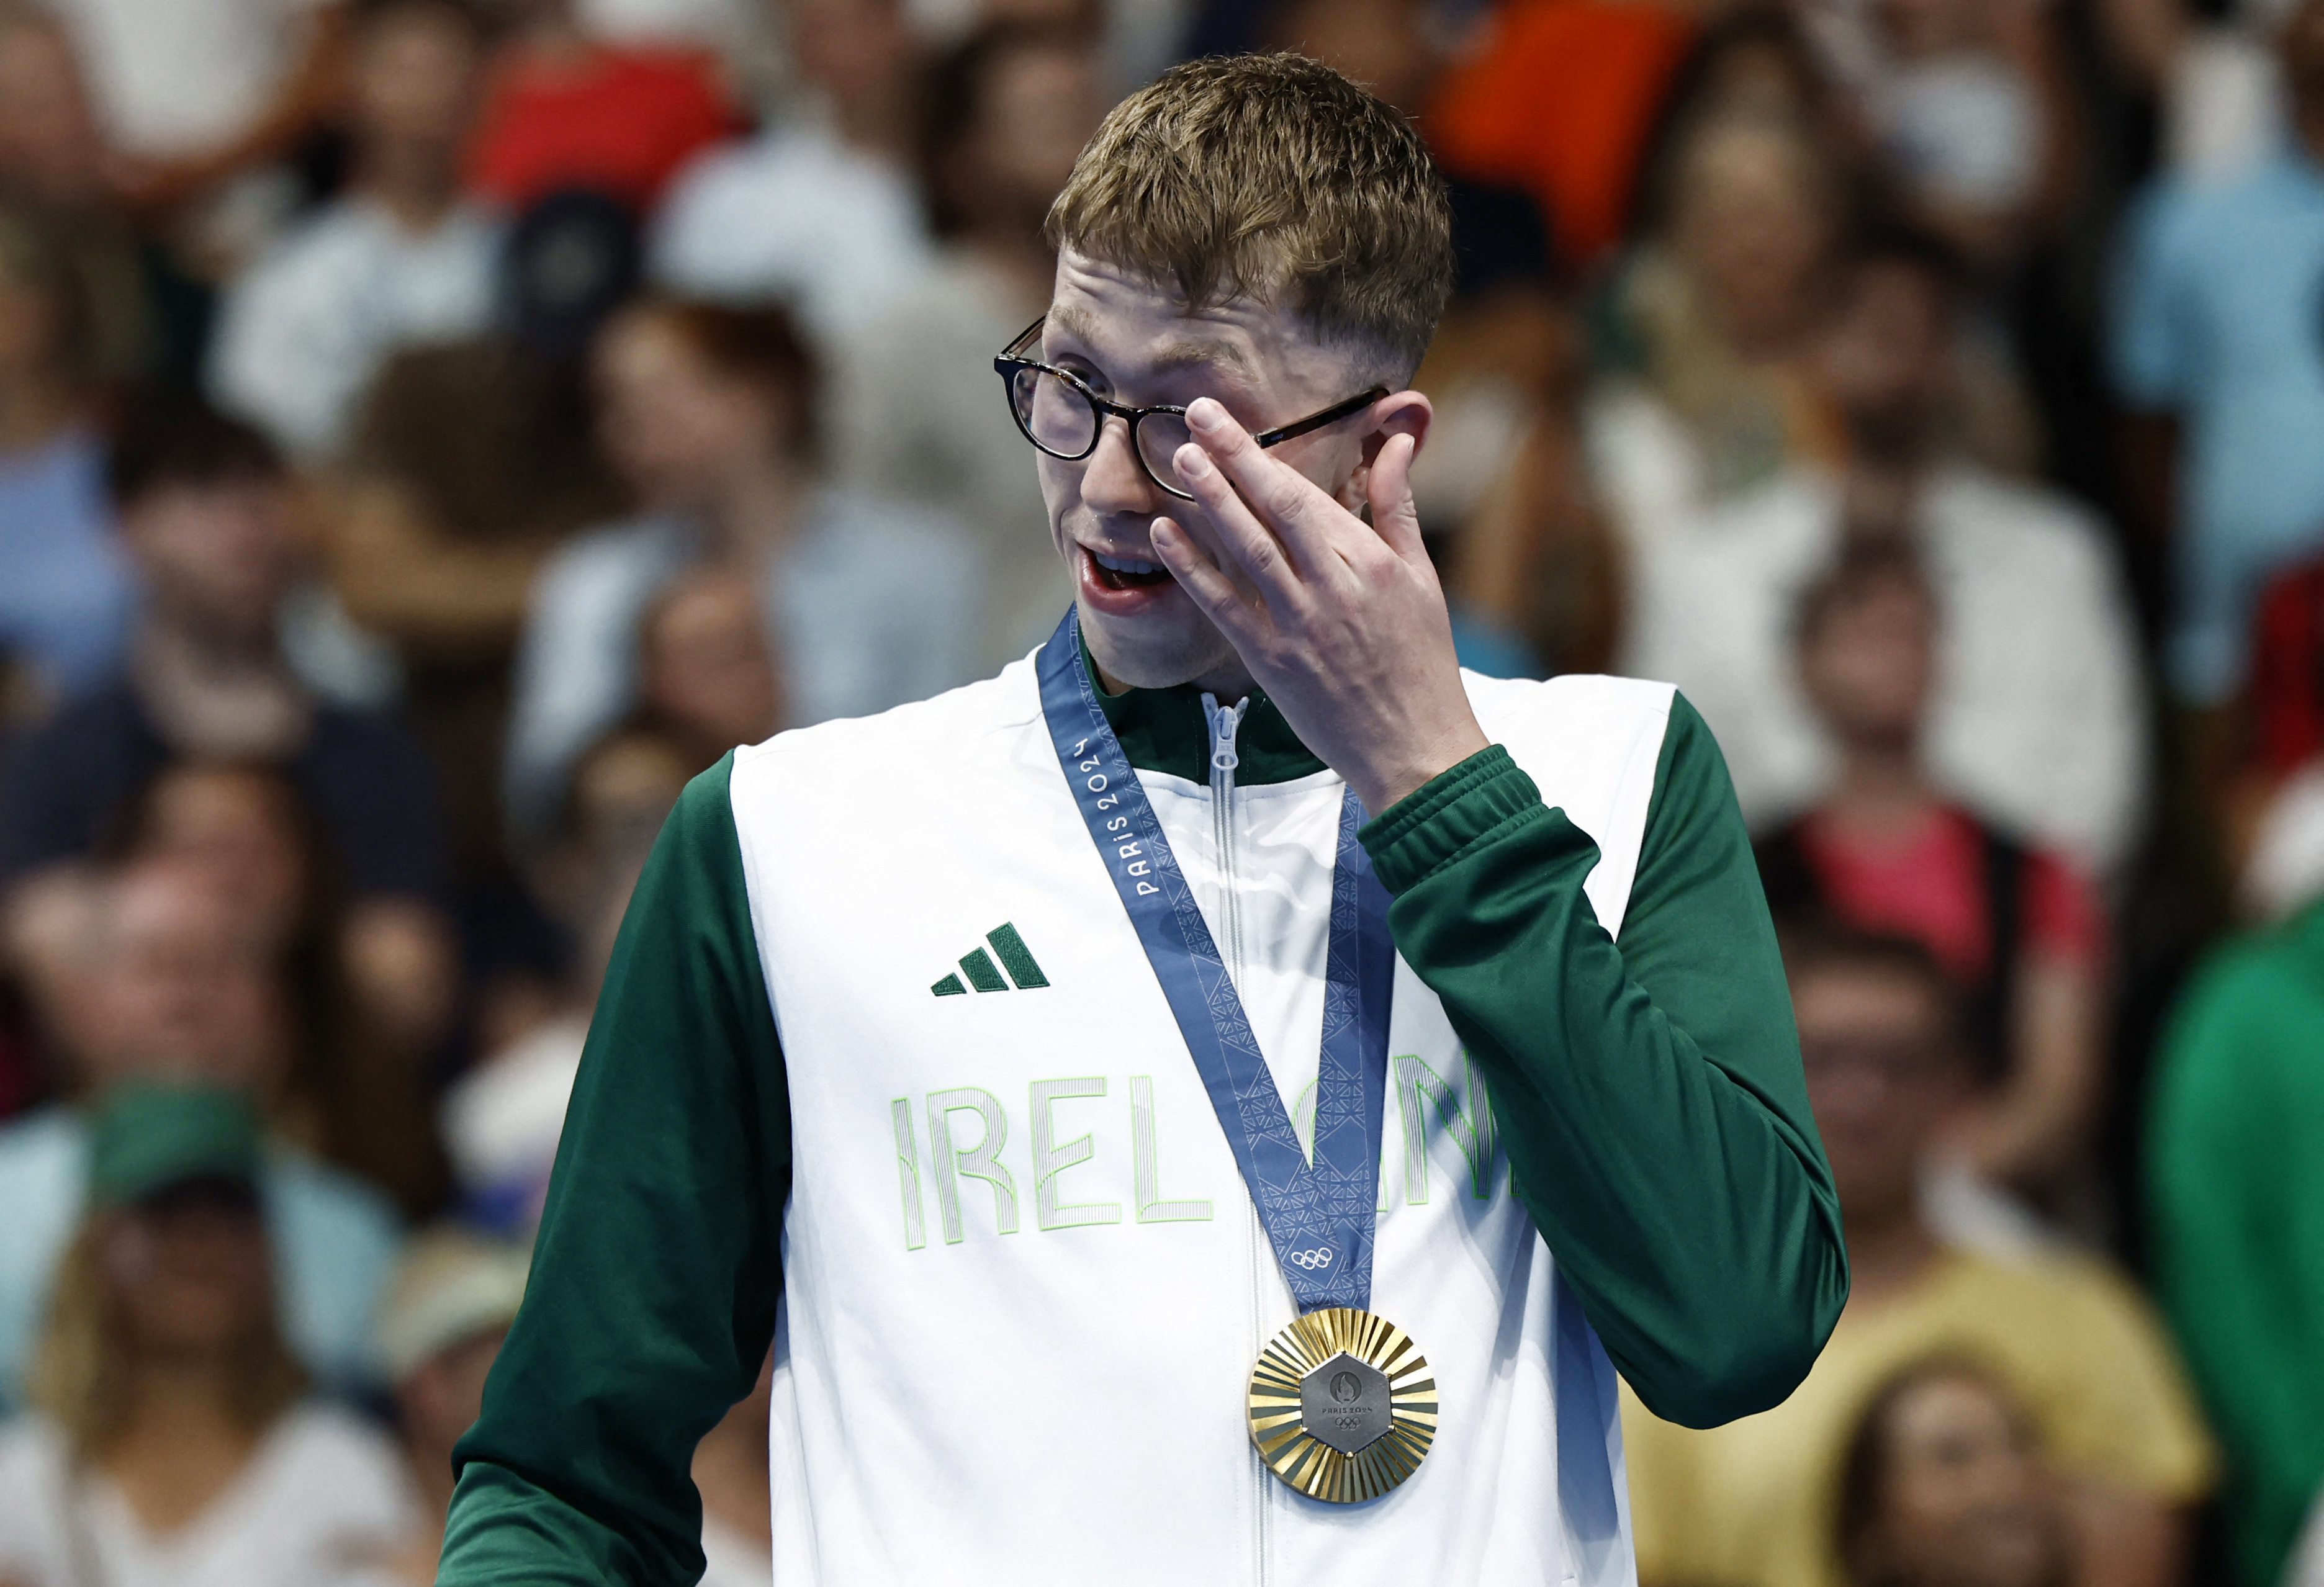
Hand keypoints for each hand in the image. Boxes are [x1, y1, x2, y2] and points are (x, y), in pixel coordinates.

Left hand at [1150, 396, 1489, 814]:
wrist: (1414, 747)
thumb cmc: (1423, 660)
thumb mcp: (1422, 577)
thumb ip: (1398, 505)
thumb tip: (1396, 439)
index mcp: (1371, 563)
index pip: (1306, 497)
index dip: (1261, 455)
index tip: (1227, 420)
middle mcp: (1333, 588)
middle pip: (1274, 510)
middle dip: (1231, 458)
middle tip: (1194, 415)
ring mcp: (1299, 625)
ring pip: (1247, 549)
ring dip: (1211, 500)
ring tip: (1179, 457)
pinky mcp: (1272, 662)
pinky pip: (1224, 607)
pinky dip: (1192, 568)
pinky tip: (1165, 533)